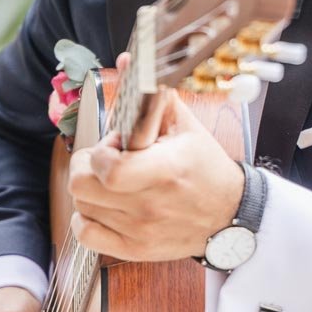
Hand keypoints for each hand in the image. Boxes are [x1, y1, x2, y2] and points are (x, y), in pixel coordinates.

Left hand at [68, 53, 244, 260]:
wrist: (229, 215)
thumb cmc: (206, 168)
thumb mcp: (185, 126)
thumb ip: (152, 96)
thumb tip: (125, 61)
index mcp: (164, 170)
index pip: (107, 168)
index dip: (100, 151)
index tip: (115, 143)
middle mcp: (149, 204)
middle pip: (82, 186)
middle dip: (86, 165)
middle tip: (105, 158)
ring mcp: (140, 230)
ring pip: (81, 206)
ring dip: (89, 188)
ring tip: (110, 180)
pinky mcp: (135, 249)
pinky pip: (87, 236)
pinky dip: (87, 219)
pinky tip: (105, 205)